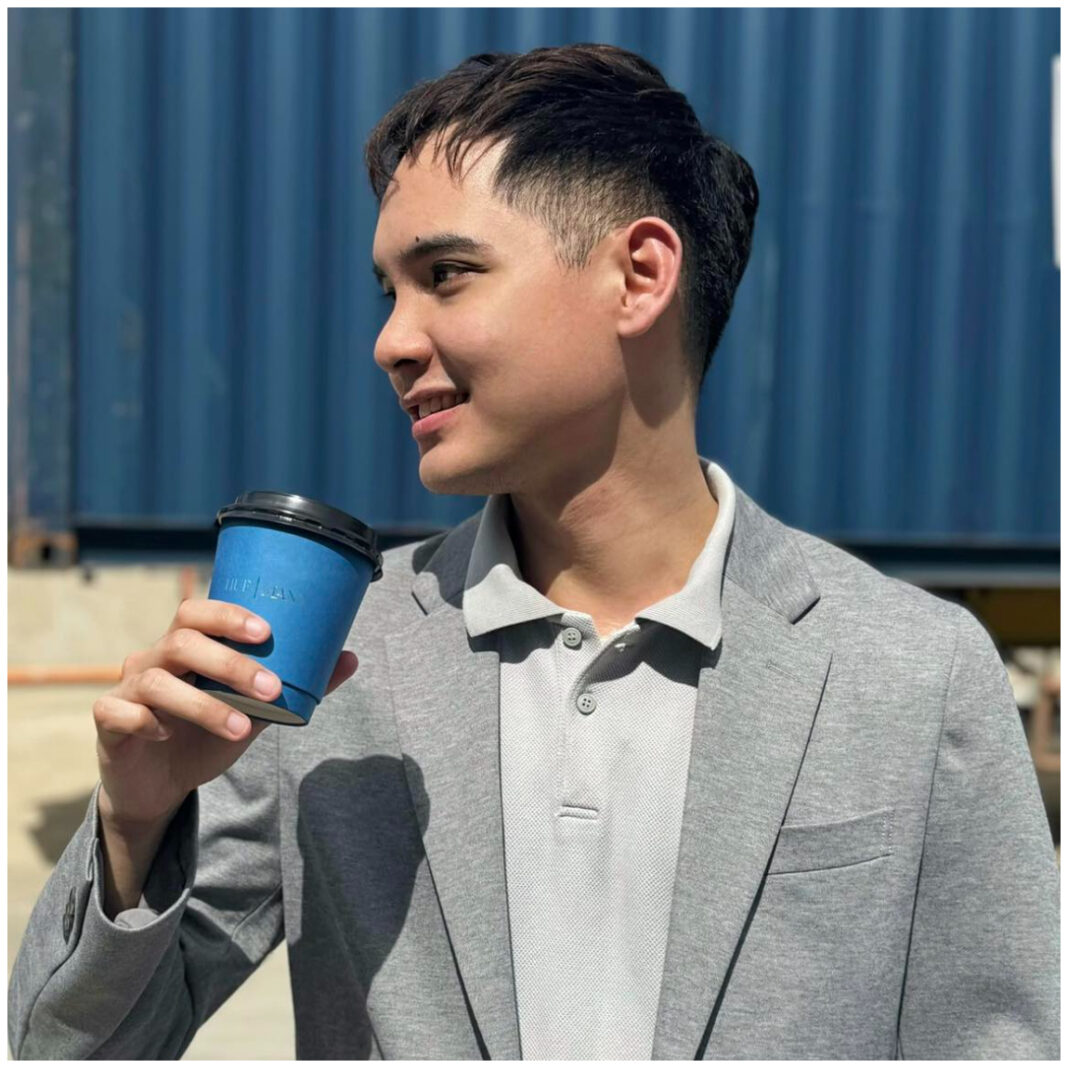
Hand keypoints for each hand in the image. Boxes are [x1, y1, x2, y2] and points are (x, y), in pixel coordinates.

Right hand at [93, 598, 357, 828]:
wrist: (159, 785)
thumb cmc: (206, 735)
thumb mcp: (254, 712)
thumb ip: (294, 688)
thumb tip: (350, 658)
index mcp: (187, 647)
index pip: (199, 612)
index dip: (228, 615)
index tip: (266, 631)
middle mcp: (153, 659)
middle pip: (182, 640)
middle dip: (230, 662)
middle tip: (269, 688)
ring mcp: (127, 688)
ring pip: (157, 680)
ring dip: (204, 703)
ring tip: (240, 728)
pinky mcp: (108, 722)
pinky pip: (118, 711)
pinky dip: (146, 721)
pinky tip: (169, 736)